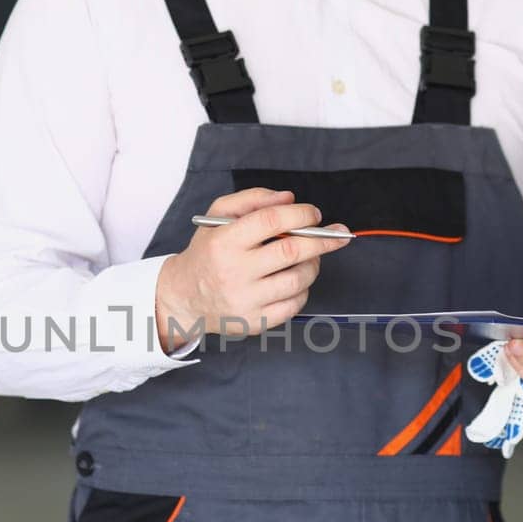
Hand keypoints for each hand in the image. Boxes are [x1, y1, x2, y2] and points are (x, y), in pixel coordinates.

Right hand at [155, 188, 351, 351]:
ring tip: (310, 257)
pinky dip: (303, 289)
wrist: (185, 297)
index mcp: (224, 242)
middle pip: (291, 251)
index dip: (299, 214)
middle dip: (322, 239)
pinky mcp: (255, 322)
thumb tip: (289, 199)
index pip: (270, 221)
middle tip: (337, 233)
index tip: (313, 213)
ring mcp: (245, 300)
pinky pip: (294, 304)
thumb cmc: (208, 252)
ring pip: (298, 279)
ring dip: (313, 264)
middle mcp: (233, 272)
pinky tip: (295, 280)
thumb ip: (252, 200)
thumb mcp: (218, 217)